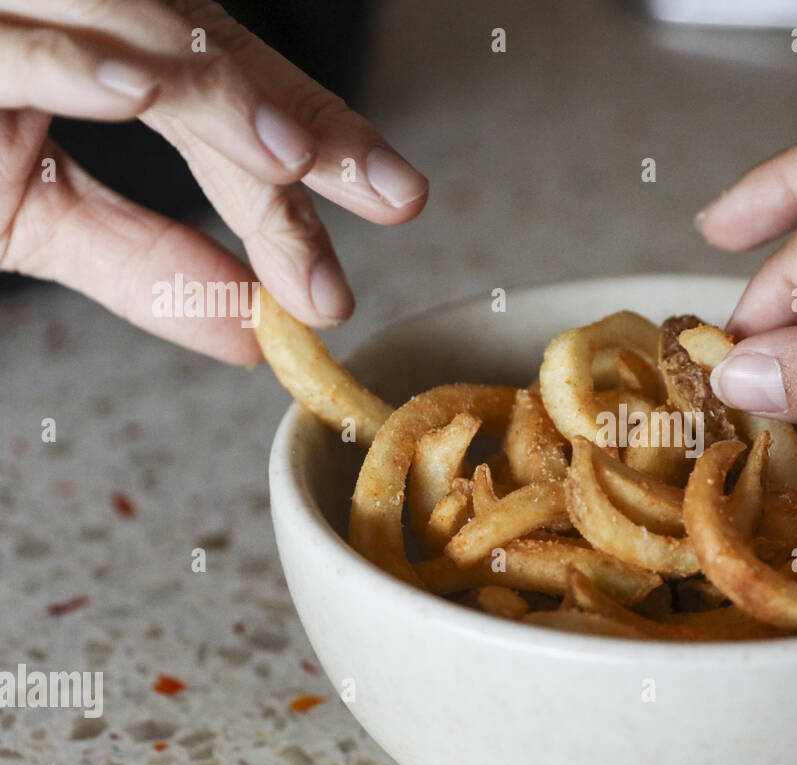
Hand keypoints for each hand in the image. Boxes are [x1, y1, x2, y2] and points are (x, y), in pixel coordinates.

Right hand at [0, 0, 428, 364]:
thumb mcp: (32, 215)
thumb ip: (145, 266)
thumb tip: (259, 335)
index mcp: (102, 55)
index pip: (227, 108)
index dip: (314, 156)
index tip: (394, 203)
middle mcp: (67, 14)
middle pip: (206, 63)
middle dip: (296, 131)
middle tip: (387, 191)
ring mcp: (16, 15)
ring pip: (128, 25)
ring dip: (214, 91)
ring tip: (295, 158)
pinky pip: (12, 44)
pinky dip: (70, 63)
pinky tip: (141, 87)